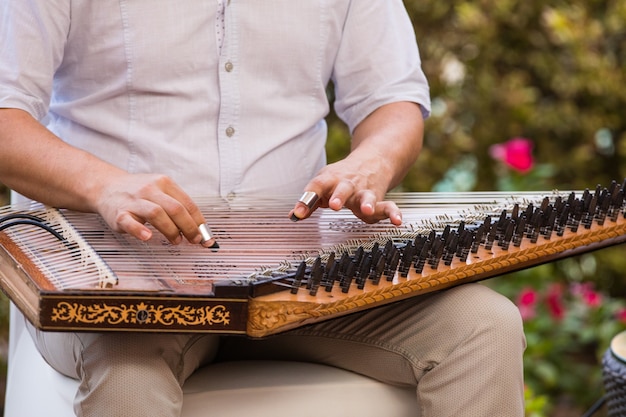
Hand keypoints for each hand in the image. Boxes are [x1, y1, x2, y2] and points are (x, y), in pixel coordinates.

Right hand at [95, 173, 213, 245]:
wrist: (106, 186)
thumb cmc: (138, 192)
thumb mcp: (161, 191)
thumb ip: (178, 206)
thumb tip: (200, 229)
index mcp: (164, 183)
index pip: (188, 203)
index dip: (199, 222)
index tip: (205, 236)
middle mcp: (150, 189)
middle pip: (175, 209)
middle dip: (189, 227)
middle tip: (194, 240)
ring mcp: (134, 201)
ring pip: (156, 214)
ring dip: (171, 230)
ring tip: (176, 241)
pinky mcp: (119, 213)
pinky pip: (129, 222)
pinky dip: (139, 230)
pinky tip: (147, 237)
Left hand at [289, 102, 423, 225]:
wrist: (372, 159)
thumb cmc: (341, 177)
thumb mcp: (323, 184)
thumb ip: (309, 202)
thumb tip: (293, 216)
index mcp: (330, 179)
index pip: (317, 186)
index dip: (307, 199)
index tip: (298, 213)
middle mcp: (348, 184)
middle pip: (343, 189)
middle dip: (338, 197)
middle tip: (333, 205)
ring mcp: (365, 191)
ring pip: (366, 196)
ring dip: (366, 203)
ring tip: (366, 210)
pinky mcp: (379, 199)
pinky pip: (388, 206)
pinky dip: (393, 213)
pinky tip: (398, 221)